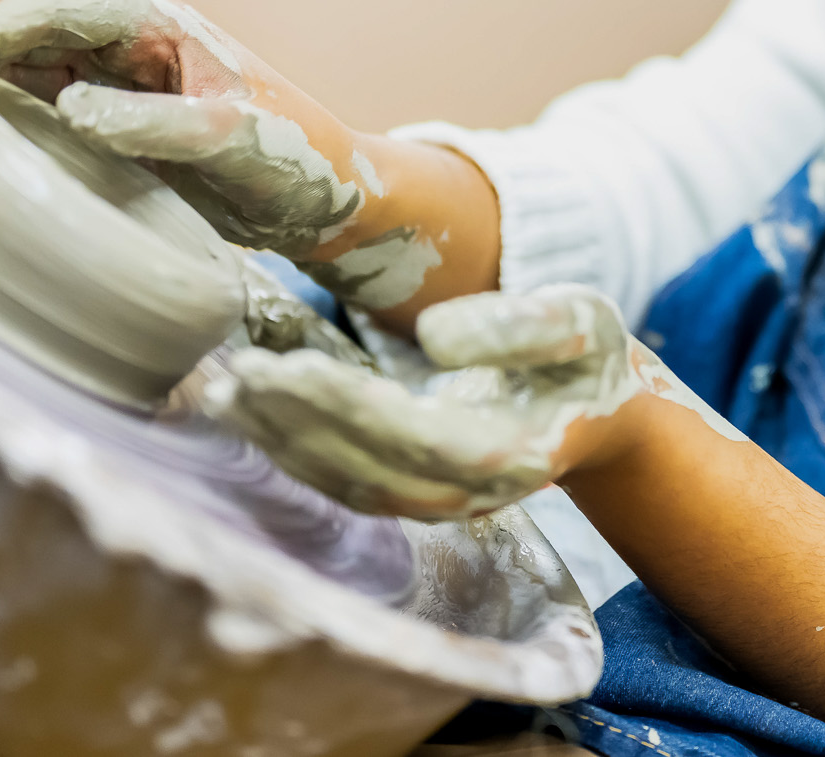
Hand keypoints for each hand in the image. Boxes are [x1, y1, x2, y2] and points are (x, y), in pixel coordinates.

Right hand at [0, 0, 376, 259]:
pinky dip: (7, 138)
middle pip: (30, 45)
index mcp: (160, 28)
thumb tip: (71, 110)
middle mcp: (132, 52)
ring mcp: (123, 94)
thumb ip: (157, 124)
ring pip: (31, 85)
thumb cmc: (300, 159)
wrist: (334, 205)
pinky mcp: (120, 138)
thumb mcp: (233, 140)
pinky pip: (49, 127)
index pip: (57, 14)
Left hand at [205, 284, 731, 519]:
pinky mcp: (410, 494)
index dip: (347, 406)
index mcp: (511, 452)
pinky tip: (252, 407)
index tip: (290, 366)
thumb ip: (518, 326)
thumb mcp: (581, 321)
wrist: (597, 412)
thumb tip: (433, 336)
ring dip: (281, 441)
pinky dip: (291, 448)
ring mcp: (437, 504)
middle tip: (237, 374)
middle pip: (366, 468)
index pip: (415, 434)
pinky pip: (341, 481)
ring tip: (227, 390)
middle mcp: (468, 495)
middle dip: (296, 422)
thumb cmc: (583, 357)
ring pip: (344, 484)